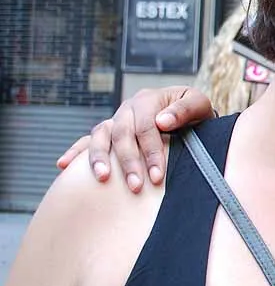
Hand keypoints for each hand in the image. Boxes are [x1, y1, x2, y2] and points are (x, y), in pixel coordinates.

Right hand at [57, 86, 213, 192]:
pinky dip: (76, 151)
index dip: (151, 151)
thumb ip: (185, 109)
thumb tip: (163, 121)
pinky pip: (88, 139)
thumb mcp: (199, 104)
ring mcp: (116, 119)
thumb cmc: (195, 112)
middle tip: (136, 186)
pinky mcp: (108, 131)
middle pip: (123, 134)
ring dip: (99, 157)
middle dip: (128, 161)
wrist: (189, 115)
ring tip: (103, 178)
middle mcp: (129, 108)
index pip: (147, 126)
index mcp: (150, 99)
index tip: (157, 176)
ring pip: (101, 135)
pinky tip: (63, 165)